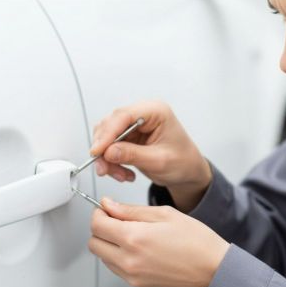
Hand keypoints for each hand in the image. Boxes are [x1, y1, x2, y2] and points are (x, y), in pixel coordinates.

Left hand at [88, 198, 229, 286]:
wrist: (214, 270)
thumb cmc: (197, 242)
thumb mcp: (165, 214)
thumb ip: (131, 210)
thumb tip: (110, 205)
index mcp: (135, 238)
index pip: (97, 225)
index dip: (99, 213)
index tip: (107, 209)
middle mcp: (129, 260)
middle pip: (94, 243)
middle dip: (101, 228)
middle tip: (117, 220)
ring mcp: (132, 275)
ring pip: (103, 257)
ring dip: (109, 243)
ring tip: (132, 234)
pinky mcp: (138, 285)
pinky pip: (116, 268)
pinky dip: (119, 257)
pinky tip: (138, 248)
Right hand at [91, 101, 211, 211]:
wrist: (188, 172)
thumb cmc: (183, 162)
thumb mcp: (159, 161)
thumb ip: (133, 155)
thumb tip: (108, 152)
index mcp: (156, 111)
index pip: (124, 115)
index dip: (107, 133)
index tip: (97, 151)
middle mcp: (143, 114)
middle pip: (111, 124)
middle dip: (104, 149)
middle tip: (104, 169)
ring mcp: (134, 125)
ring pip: (106, 136)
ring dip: (107, 158)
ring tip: (120, 175)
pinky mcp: (128, 137)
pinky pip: (109, 147)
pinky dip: (111, 162)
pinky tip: (123, 173)